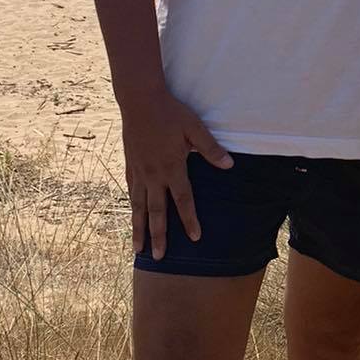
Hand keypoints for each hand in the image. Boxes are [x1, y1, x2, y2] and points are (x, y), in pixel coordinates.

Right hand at [120, 91, 232, 260]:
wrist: (140, 101)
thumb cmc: (170, 113)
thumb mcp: (195, 128)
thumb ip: (210, 149)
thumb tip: (229, 165)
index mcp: (172, 167)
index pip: (183, 200)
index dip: (189, 220)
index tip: (194, 238)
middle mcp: (153, 175)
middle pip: (156, 212)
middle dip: (159, 236)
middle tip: (158, 258)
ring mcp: (139, 172)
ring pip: (139, 207)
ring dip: (139, 229)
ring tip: (138, 249)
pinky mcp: (130, 166)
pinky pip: (131, 193)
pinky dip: (132, 208)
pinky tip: (133, 216)